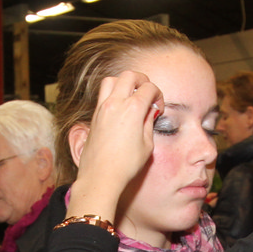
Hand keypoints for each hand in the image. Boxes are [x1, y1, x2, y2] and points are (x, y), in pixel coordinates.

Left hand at [66, 70, 162, 221]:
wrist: (101, 176)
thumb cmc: (126, 164)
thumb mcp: (147, 145)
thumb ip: (148, 123)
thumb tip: (149, 112)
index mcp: (132, 109)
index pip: (149, 88)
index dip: (158, 95)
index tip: (158, 107)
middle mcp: (115, 104)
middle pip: (130, 76)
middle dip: (142, 80)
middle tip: (147, 92)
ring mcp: (102, 108)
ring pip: (112, 80)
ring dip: (123, 82)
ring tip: (131, 95)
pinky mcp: (94, 116)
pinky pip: (102, 94)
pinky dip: (113, 93)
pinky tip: (119, 107)